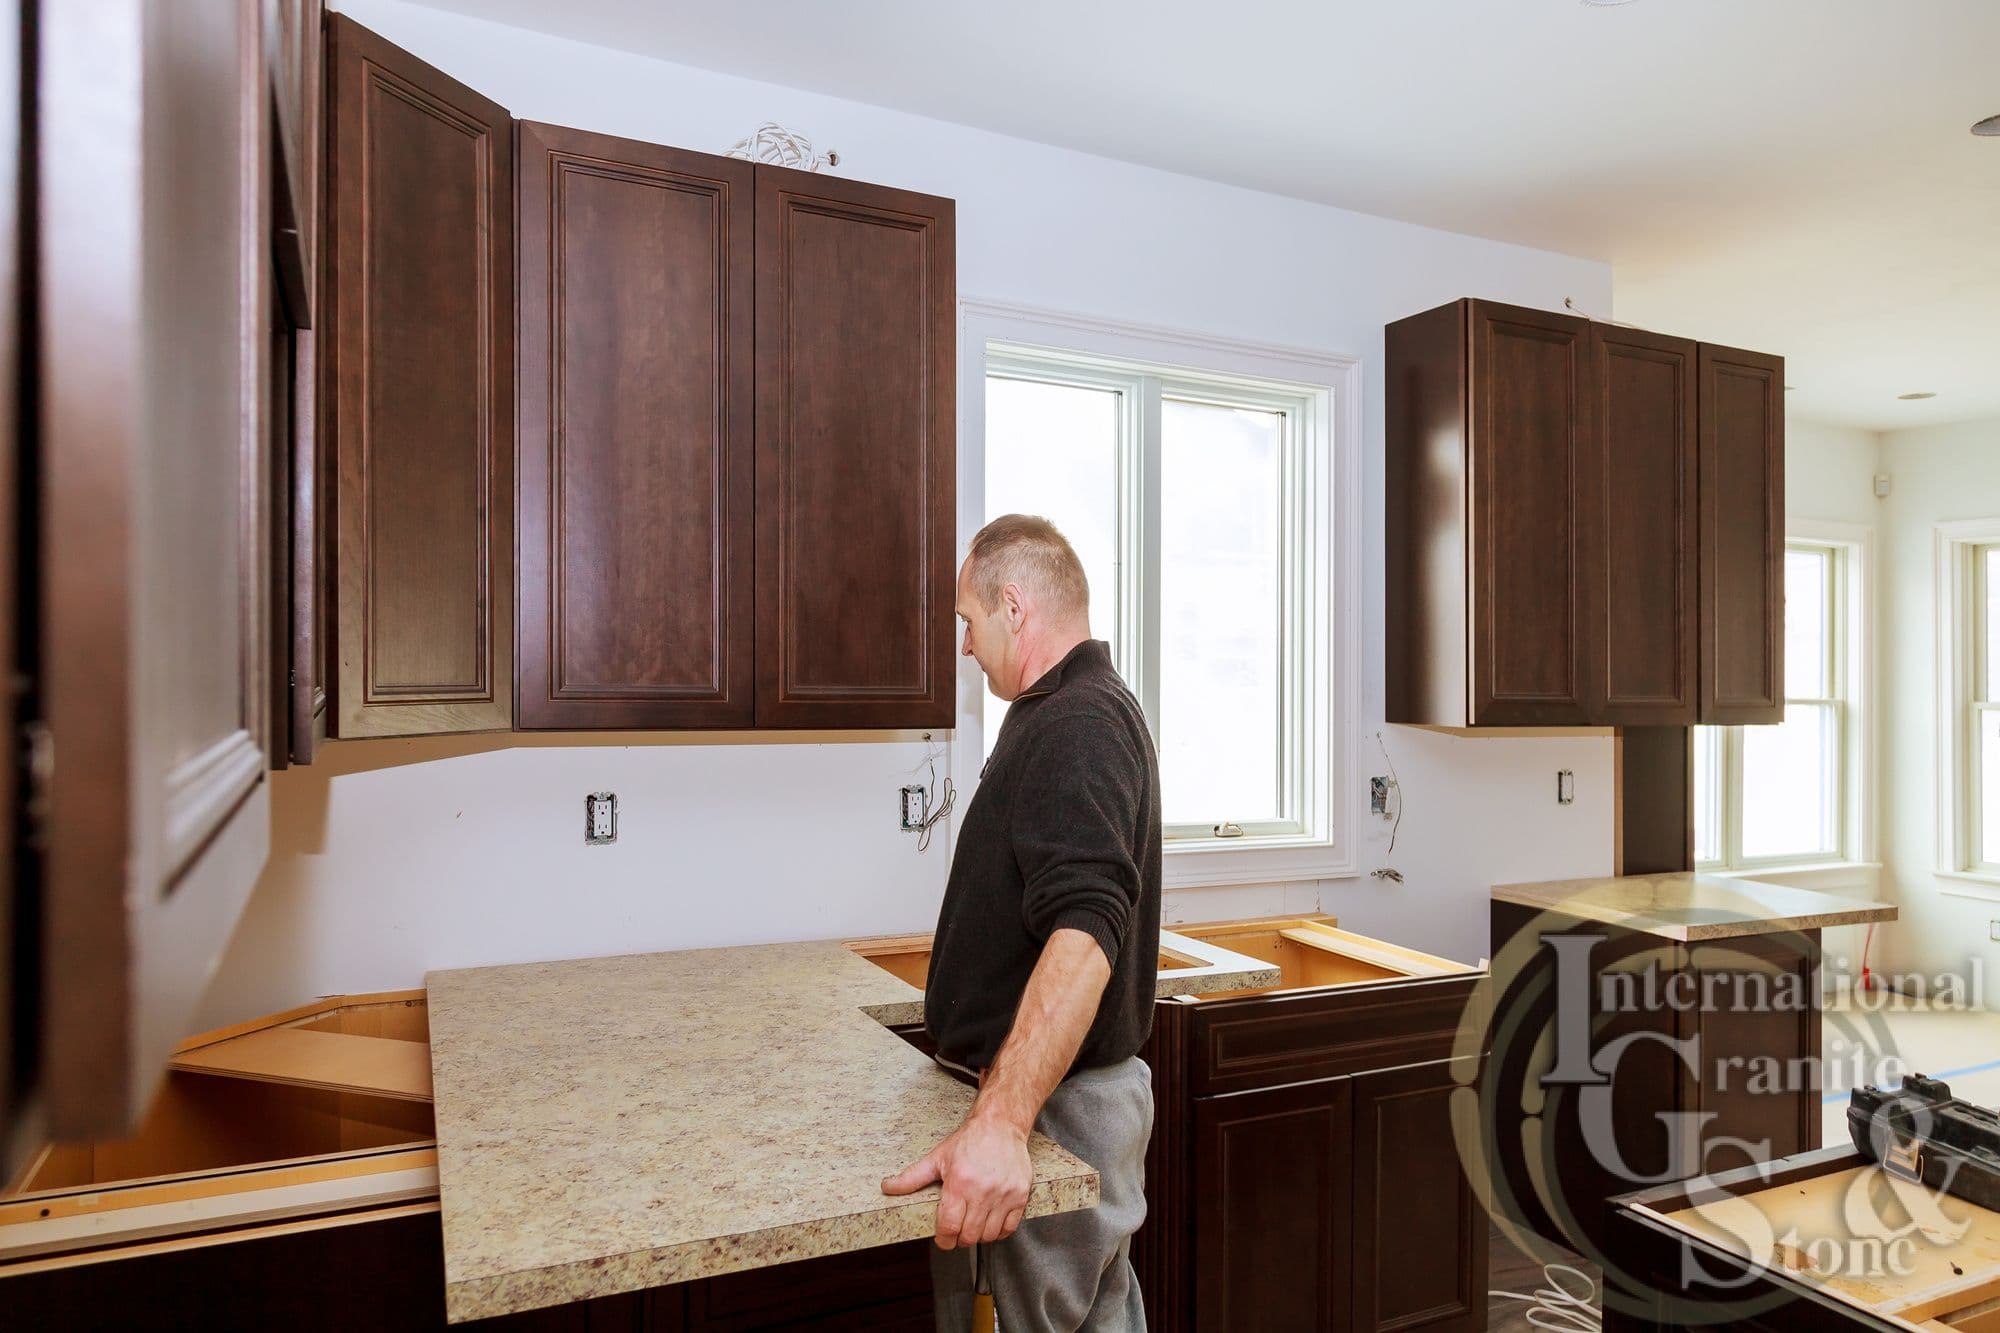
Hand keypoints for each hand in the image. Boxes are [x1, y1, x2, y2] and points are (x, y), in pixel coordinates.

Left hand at [881, 1113, 1032, 1248]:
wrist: (1001, 1124)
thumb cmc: (969, 1141)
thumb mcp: (937, 1157)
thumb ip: (911, 1177)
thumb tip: (887, 1187)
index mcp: (959, 1183)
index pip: (949, 1228)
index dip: (943, 1239)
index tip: (943, 1238)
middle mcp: (982, 1191)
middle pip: (969, 1236)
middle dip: (960, 1238)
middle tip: (957, 1230)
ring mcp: (1004, 1195)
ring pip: (989, 1235)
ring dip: (979, 1236)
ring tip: (974, 1224)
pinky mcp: (1020, 1195)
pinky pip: (1009, 1228)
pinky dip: (999, 1232)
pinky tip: (991, 1222)